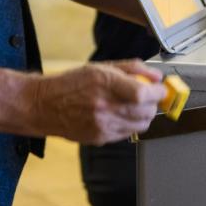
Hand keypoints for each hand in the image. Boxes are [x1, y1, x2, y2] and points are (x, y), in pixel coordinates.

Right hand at [28, 61, 166, 144]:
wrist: (44, 105)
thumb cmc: (72, 83)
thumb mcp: (101, 67)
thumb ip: (132, 68)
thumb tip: (156, 76)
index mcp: (105, 83)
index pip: (143, 93)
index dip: (158, 92)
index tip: (160, 88)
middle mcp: (104, 106)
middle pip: (146, 111)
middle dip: (154, 103)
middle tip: (149, 96)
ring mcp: (102, 125)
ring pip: (140, 125)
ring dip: (144, 115)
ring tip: (134, 106)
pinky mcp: (99, 138)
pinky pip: (128, 134)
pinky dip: (131, 124)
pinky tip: (120, 115)